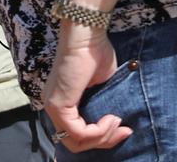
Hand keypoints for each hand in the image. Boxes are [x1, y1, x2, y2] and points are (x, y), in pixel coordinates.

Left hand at [42, 24, 132, 153]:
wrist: (86, 33)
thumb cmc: (95, 51)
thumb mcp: (102, 85)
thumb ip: (102, 104)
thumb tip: (115, 120)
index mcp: (62, 103)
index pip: (77, 135)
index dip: (102, 137)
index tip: (124, 128)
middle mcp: (53, 107)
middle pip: (76, 143)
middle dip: (104, 141)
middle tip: (124, 130)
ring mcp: (53, 107)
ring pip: (76, 141)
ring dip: (103, 137)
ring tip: (117, 122)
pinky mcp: (59, 105)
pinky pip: (78, 132)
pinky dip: (98, 131)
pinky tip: (111, 118)